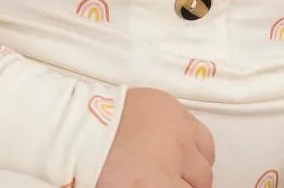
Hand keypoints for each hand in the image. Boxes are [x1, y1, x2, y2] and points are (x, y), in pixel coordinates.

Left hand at [96, 86, 214, 187]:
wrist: (78, 128)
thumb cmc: (94, 164)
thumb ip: (158, 187)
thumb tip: (169, 183)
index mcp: (159, 182)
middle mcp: (175, 153)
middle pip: (202, 179)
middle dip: (188, 184)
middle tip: (172, 183)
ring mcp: (176, 126)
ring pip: (206, 153)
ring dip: (195, 163)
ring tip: (180, 168)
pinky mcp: (171, 104)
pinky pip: (196, 126)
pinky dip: (190, 138)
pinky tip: (176, 144)